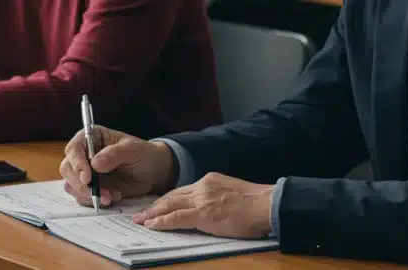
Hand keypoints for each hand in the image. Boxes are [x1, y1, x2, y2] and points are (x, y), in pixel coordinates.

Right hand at [59, 126, 174, 206]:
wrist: (153, 172)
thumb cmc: (143, 154)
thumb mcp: (132, 150)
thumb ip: (114, 154)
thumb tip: (94, 164)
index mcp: (91, 138)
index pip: (74, 148)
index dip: (76, 162)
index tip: (87, 177)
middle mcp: (84, 154)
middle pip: (67, 169)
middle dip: (79, 184)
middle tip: (96, 193)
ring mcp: (86, 172)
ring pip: (72, 185)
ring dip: (87, 195)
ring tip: (110, 197)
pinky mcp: (91, 188)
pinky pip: (83, 197)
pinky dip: (95, 201)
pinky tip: (113, 197)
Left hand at [133, 173, 273, 238]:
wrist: (267, 204)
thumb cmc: (255, 204)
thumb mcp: (232, 193)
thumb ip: (216, 197)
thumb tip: (208, 209)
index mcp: (209, 180)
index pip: (182, 190)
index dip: (167, 199)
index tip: (157, 205)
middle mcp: (202, 186)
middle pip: (172, 196)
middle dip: (154, 206)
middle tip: (140, 213)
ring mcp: (202, 200)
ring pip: (170, 205)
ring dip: (153, 214)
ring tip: (140, 220)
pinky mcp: (204, 214)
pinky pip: (176, 218)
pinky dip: (162, 221)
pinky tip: (152, 226)